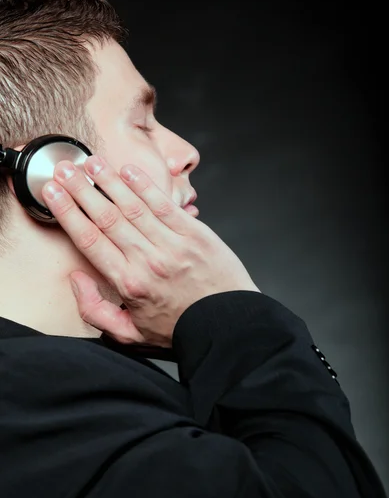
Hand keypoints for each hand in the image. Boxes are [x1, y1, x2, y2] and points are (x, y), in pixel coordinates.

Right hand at [42, 157, 259, 346]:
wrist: (227, 325)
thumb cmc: (180, 327)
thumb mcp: (130, 334)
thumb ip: (95, 310)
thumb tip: (77, 279)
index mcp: (129, 283)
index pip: (90, 240)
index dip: (67, 213)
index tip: (52, 194)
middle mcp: (149, 260)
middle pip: (107, 217)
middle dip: (81, 189)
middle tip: (64, 169)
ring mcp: (173, 245)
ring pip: (133, 206)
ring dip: (109, 181)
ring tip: (91, 163)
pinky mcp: (195, 234)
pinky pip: (165, 205)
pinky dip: (146, 186)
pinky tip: (129, 171)